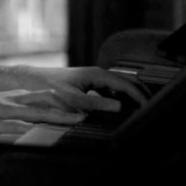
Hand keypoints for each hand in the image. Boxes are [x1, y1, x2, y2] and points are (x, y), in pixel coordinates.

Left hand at [0, 65, 149, 111]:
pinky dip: (121, 98)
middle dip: (141, 95)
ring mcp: (95, 78)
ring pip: (121, 86)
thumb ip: (96, 104)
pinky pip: (111, 90)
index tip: (149, 109)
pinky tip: (122, 109)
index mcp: (97, 74)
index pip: (127, 85)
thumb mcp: (73, 99)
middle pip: (128, 82)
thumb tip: (119, 107)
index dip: (140, 97)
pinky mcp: (90, 84)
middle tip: (151, 110)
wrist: (33, 80)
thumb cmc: (49, 88)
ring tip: (141, 111)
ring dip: (132, 97)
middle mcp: (98, 74)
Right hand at [0, 89, 87, 140]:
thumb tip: (33, 120)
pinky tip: (42, 133)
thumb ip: (15, 113)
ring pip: (34, 113)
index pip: (43, 96)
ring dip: (56, 116)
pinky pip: (13, 127)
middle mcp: (9, 102)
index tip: (81, 106)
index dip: (63, 100)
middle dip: (66, 107)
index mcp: (12, 98)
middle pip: (44, 101)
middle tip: (86, 113)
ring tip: (74, 121)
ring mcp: (0, 111)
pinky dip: (29, 130)